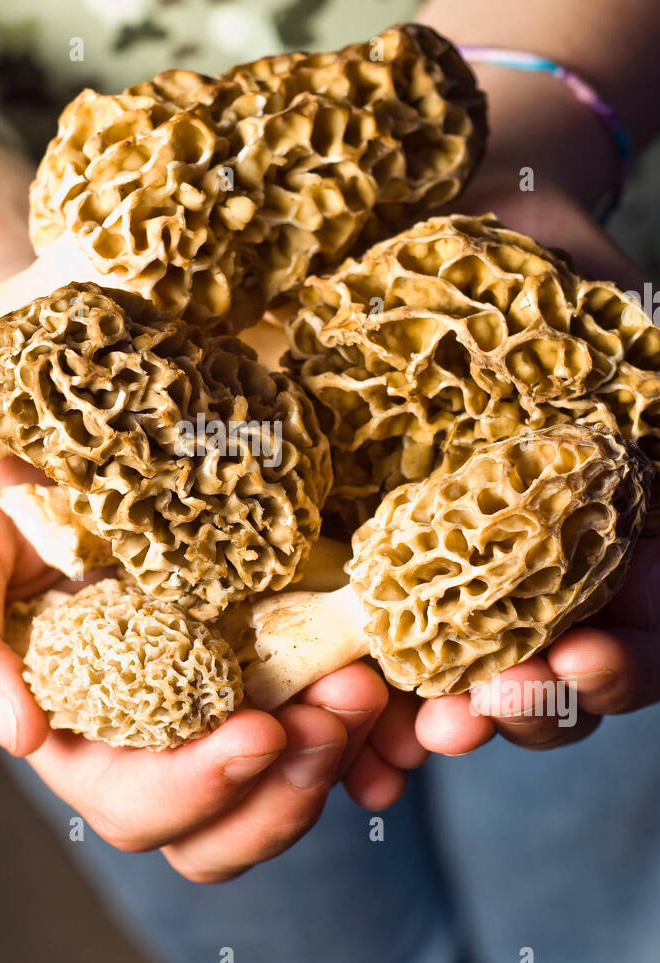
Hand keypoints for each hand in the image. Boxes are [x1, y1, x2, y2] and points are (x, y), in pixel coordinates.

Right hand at [0, 408, 394, 881]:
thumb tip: (20, 734)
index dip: (199, 791)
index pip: (139, 804)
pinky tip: (400, 688)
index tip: (256, 732)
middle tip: (340, 708)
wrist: (42, 397)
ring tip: (369, 684)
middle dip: (289, 787)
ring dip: (341, 751)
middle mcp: (160, 722)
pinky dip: (379, 724)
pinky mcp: (282, 629)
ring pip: (293, 773)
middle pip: (230, 820)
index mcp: (81, 729)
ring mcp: (227, 679)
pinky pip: (341, 705)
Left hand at [415, 181, 659, 755]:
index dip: (619, 668)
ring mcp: (456, 575)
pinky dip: (358, 704)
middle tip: (467, 718)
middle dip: (516, 712)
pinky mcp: (369, 561)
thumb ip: (650, 407)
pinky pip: (368, 650)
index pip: (638, 638)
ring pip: (461, 683)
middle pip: (550, 684)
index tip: (578, 659)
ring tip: (400, 738)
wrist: (459, 224)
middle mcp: (543, 573)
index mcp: (616, 538)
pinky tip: (334, 732)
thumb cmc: (557, 269)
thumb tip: (657, 466)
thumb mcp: (630, 325)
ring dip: (434, 723)